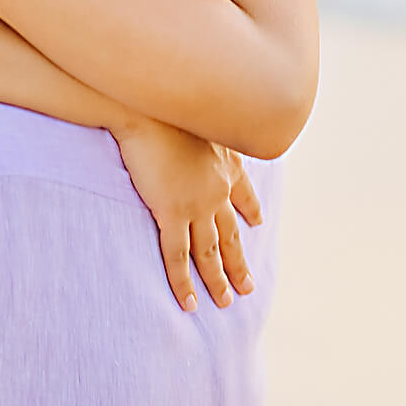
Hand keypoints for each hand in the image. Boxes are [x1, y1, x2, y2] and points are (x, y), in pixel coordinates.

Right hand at [115, 121, 262, 312]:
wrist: (148, 107)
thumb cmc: (163, 102)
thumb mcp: (194, 114)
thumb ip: (198, 126)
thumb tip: (193, 118)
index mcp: (223, 163)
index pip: (242, 192)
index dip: (250, 209)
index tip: (257, 221)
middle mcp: (216, 188)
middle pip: (231, 233)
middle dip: (240, 261)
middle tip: (248, 285)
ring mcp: (197, 204)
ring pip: (211, 251)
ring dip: (219, 279)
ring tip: (227, 302)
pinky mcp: (171, 212)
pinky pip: (178, 256)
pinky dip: (184, 282)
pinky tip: (190, 303)